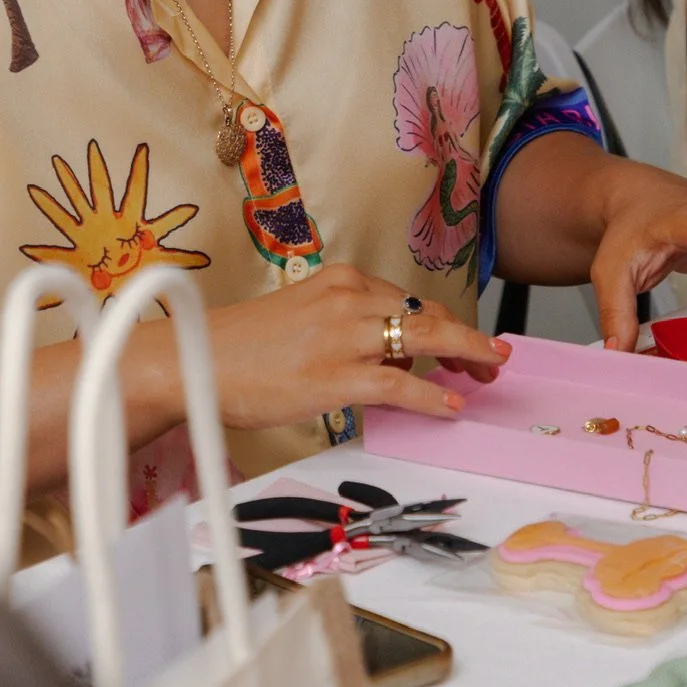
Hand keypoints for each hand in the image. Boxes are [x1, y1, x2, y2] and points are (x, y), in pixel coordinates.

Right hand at [202, 263, 507, 429]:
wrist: (194, 359)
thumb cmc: (244, 348)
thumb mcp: (305, 318)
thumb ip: (351, 328)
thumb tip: (393, 357)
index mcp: (341, 281)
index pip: (410, 300)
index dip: (446, 324)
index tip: (465, 344)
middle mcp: (348, 298)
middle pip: (427, 314)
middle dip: (467, 339)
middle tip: (492, 360)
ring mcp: (343, 335)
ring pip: (423, 339)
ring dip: (464, 356)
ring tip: (486, 375)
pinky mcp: (334, 375)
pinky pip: (399, 384)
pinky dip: (432, 394)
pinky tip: (451, 405)